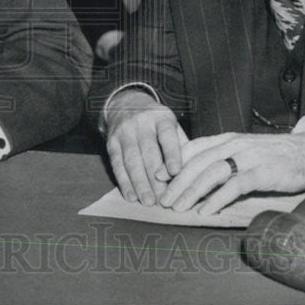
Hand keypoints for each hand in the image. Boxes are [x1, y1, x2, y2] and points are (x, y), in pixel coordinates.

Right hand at [103, 89, 185, 205]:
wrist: (127, 103)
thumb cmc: (157, 122)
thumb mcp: (171, 125)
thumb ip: (181, 146)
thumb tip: (193, 175)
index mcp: (161, 117)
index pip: (167, 136)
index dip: (172, 154)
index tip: (176, 172)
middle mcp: (141, 122)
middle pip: (148, 152)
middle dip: (155, 178)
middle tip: (163, 199)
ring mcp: (124, 131)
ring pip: (132, 160)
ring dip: (140, 183)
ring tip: (148, 201)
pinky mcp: (111, 141)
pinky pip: (117, 164)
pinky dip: (124, 182)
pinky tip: (131, 196)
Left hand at [158, 131, 304, 214]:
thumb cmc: (273, 154)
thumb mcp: (244, 150)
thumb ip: (223, 158)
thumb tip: (197, 175)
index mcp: (227, 139)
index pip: (194, 147)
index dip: (173, 161)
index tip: (157, 176)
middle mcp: (234, 145)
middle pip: (198, 161)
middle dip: (177, 181)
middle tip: (162, 199)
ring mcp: (248, 157)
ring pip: (212, 172)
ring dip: (191, 191)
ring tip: (178, 207)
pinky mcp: (262, 172)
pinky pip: (234, 185)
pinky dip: (217, 198)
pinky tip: (205, 210)